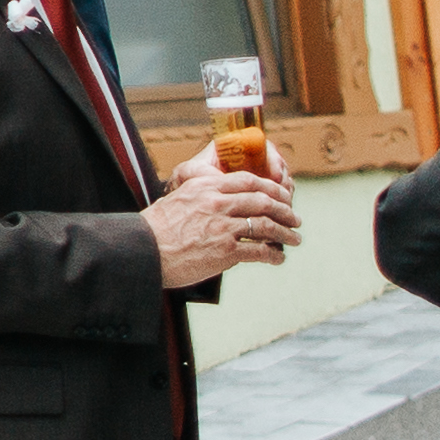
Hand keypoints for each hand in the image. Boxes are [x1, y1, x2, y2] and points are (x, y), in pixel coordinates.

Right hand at [144, 159, 299, 288]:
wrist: (144, 250)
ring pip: (267, 226)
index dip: (272, 187)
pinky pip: (259, 251)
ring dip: (286, 234)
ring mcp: (224, 227)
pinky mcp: (226, 251)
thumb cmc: (157, 227)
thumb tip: (221, 201)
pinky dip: (274, 255)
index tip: (282, 195)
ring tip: (294, 239)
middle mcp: (219, 203)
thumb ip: (203, 195)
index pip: (249, 181)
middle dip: (285, 211)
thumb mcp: (179, 197)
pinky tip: (278, 258)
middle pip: (263, 202)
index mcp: (208, 186)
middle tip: (295, 219)